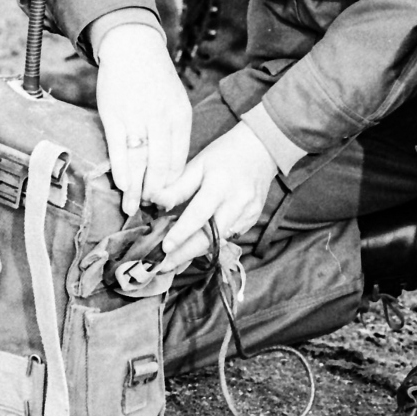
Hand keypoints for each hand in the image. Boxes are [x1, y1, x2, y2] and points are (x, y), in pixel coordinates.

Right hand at [95, 23, 192, 215]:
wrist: (133, 48)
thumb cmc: (156, 80)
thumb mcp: (176, 103)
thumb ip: (175, 134)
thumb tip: (172, 169)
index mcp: (180, 117)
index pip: (180, 160)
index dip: (174, 185)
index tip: (169, 202)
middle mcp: (161, 119)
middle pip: (161, 166)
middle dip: (157, 193)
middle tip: (152, 210)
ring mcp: (137, 118)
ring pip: (140, 162)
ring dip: (136, 189)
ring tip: (133, 208)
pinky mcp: (114, 116)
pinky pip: (119, 149)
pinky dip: (121, 169)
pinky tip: (122, 185)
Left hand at [153, 122, 278, 270]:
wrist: (261, 149)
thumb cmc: (225, 154)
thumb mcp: (198, 163)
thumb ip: (178, 186)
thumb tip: (154, 203)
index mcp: (220, 184)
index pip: (199, 214)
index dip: (181, 233)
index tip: (164, 247)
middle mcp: (237, 203)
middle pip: (210, 237)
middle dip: (185, 254)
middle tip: (163, 265)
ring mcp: (248, 214)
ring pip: (219, 242)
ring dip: (196, 253)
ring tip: (175, 261)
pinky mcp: (252, 221)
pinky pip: (228, 237)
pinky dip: (211, 244)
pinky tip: (195, 248)